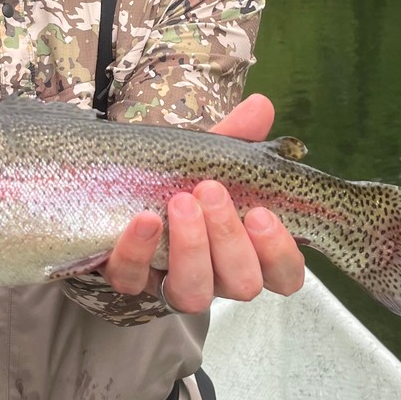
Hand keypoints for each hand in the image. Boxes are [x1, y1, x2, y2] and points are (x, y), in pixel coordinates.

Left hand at [101, 94, 306, 312]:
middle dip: (229, 238)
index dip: (279, 253)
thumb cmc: (180, 179)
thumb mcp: (209, 158)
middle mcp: (216, 277)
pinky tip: (144, 219)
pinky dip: (138, 251)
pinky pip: (133, 280)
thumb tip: (261, 105)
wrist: (116, 185)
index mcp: (247, 252)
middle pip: (242, 284)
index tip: (262, 213)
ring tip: (180, 202)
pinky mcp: (129, 279)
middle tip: (210, 191)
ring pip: (193, 293)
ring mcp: (172, 282)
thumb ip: (236, 137)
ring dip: (191, 248)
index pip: (284, 275)